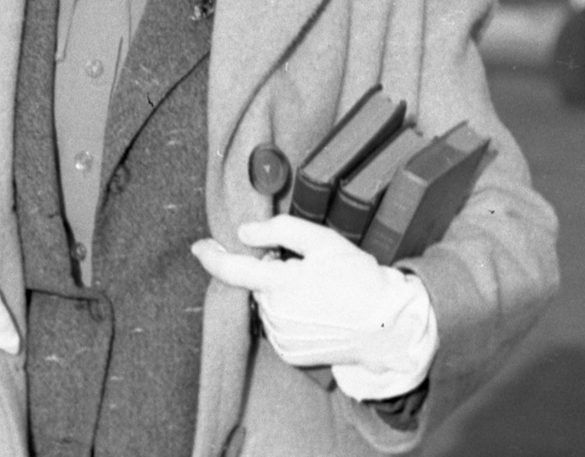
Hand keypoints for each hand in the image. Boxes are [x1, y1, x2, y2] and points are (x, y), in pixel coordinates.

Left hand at [192, 215, 437, 399]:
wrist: (385, 326)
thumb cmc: (357, 278)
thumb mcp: (322, 241)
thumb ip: (279, 231)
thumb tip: (244, 233)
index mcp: (279, 284)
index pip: (232, 270)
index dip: (212, 256)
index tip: (199, 246)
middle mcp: (274, 315)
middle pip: (258, 284)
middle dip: (271, 271)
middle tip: (306, 266)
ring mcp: (282, 339)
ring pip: (269, 305)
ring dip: (282, 293)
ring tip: (319, 290)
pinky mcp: (291, 354)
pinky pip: (279, 325)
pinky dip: (290, 314)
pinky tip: (317, 310)